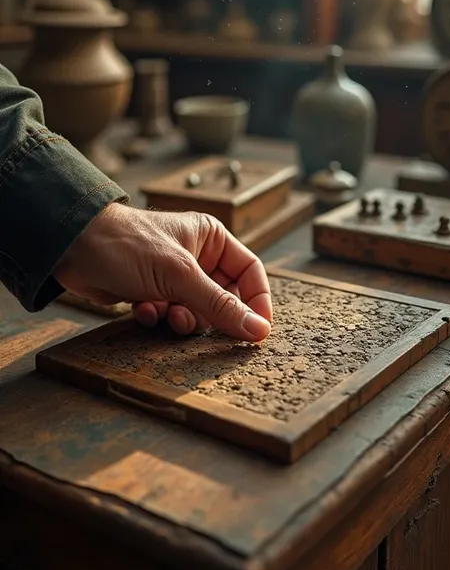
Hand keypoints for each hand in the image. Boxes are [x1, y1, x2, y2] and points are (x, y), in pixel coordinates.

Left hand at [54, 203, 271, 341]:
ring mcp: (172, 276)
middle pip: (224, 297)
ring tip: (165, 314)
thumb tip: (257, 330)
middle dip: (209, 315)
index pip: (250, 272)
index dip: (257, 302)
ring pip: (196, 312)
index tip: (257, 331)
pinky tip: (141, 308)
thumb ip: (219, 304)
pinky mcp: (151, 291)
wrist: (72, 247)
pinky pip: (168, 315)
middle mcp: (196, 256)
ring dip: (181, 319)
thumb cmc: (127, 244)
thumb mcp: (179, 276)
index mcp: (211, 239)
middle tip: (196, 323)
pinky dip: (157, 317)